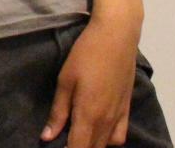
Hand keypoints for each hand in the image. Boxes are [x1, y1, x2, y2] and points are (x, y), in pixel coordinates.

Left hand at [41, 17, 138, 146]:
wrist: (116, 37)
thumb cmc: (86, 55)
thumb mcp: (65, 81)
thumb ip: (58, 112)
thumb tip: (47, 137)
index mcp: (88, 115)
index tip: (55, 147)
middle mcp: (106, 121)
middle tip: (63, 139)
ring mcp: (120, 116)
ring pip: (107, 145)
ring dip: (92, 145)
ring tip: (78, 137)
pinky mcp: (127, 109)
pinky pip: (120, 136)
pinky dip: (109, 141)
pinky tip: (98, 133)